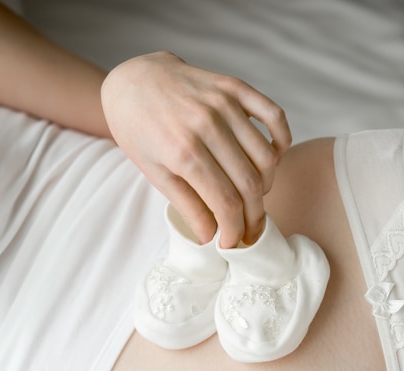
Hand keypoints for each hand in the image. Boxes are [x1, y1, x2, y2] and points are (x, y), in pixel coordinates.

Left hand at [101, 51, 290, 247]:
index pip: (226, 203)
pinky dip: (281, 140)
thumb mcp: (155, 174)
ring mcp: (224, 103)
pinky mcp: (234, 87)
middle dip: (254, 217)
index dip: (234, 230)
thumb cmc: (139, 132)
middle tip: (249, 231)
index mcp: (184, 152)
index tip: (232, 243)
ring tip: (254, 197)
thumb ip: (187, 205)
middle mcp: (207, 125)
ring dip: (266, 185)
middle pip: (250, 184)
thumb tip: (210, 238)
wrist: (132, 82)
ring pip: (266, 156)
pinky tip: (273, 159)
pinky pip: (274, 115)